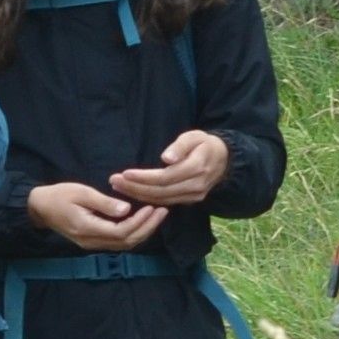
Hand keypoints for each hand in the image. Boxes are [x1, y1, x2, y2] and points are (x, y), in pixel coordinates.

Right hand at [27, 179, 158, 252]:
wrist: (40, 208)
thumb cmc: (60, 195)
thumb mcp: (81, 193)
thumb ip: (104, 203)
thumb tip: (127, 210)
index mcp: (88, 229)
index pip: (121, 232)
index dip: (140, 222)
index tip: (152, 207)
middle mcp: (91, 242)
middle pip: (126, 242)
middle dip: (147, 228)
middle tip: (163, 211)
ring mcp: (92, 244)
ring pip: (124, 245)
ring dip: (143, 232)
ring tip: (157, 216)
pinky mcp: (93, 242)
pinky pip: (118, 243)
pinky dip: (133, 233)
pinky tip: (143, 222)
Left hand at [108, 128, 230, 207]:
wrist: (224, 160)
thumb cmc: (205, 144)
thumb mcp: (195, 137)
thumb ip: (180, 146)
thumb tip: (166, 158)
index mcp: (197, 168)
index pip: (165, 177)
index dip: (144, 178)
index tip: (125, 174)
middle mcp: (196, 186)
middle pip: (160, 191)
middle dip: (135, 188)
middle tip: (114, 181)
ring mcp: (194, 196)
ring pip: (161, 199)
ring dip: (138, 194)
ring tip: (118, 186)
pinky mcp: (191, 200)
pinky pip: (166, 201)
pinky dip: (148, 199)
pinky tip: (134, 193)